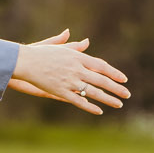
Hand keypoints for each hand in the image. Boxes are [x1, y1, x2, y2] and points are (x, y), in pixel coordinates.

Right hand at [10, 30, 130, 114]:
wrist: (26, 61)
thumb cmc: (42, 53)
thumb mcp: (60, 48)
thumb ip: (75, 47)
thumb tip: (87, 41)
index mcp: (77, 57)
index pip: (101, 66)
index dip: (114, 73)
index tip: (124, 79)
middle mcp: (76, 69)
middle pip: (101, 80)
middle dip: (116, 88)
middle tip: (127, 94)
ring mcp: (69, 81)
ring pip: (93, 92)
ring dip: (107, 99)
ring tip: (119, 104)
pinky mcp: (61, 91)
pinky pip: (78, 100)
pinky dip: (89, 106)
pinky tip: (99, 111)